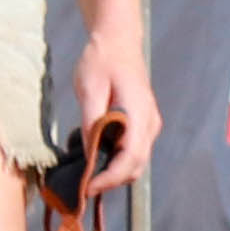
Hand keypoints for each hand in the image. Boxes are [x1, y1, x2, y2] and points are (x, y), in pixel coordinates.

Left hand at [67, 27, 158, 202]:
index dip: (110, 177)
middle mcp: (149, 123)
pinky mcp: (141, 124)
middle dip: (110, 181)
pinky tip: (92, 156)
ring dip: (112, 172)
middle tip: (80, 186)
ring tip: (83, 174)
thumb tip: (89, 151)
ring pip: (134, 162)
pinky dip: (114, 161)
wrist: (117, 43)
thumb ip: (92, 121)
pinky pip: (131, 151)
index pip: (131, 157)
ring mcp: (148, 124)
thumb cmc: (101, 61)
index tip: (88, 188)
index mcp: (139, 114)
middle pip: (135, 166)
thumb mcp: (89, 88)